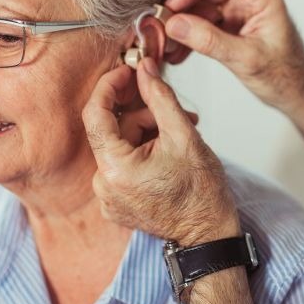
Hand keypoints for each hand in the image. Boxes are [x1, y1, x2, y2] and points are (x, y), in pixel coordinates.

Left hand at [82, 57, 240, 245]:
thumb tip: (145, 69)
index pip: (95, 114)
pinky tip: (167, 155)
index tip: (127, 72)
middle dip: (144, 116)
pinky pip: (121, 165)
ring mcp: (108, 198)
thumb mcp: (184, 135)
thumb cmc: (201, 192)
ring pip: (120, 147)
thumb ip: (160, 97)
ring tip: (179, 138)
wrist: (208, 233)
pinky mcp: (115, 204)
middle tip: (177, 114)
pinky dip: (142, 153)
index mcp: (115, 169)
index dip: (110, 87)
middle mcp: (103, 186)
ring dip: (147, 135)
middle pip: (114, 131)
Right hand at [164, 0, 303, 116]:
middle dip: (182, 6)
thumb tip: (176, 25)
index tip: (171, 6)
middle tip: (162, 26)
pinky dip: (190, 36)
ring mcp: (240, 12)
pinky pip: (204, 23)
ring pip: (202, 6)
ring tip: (167, 47)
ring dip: (182, 25)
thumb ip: (210, 41)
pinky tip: (178, 53)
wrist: (297, 95)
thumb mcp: (246, 60)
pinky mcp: (233, 26)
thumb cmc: (285, 77)